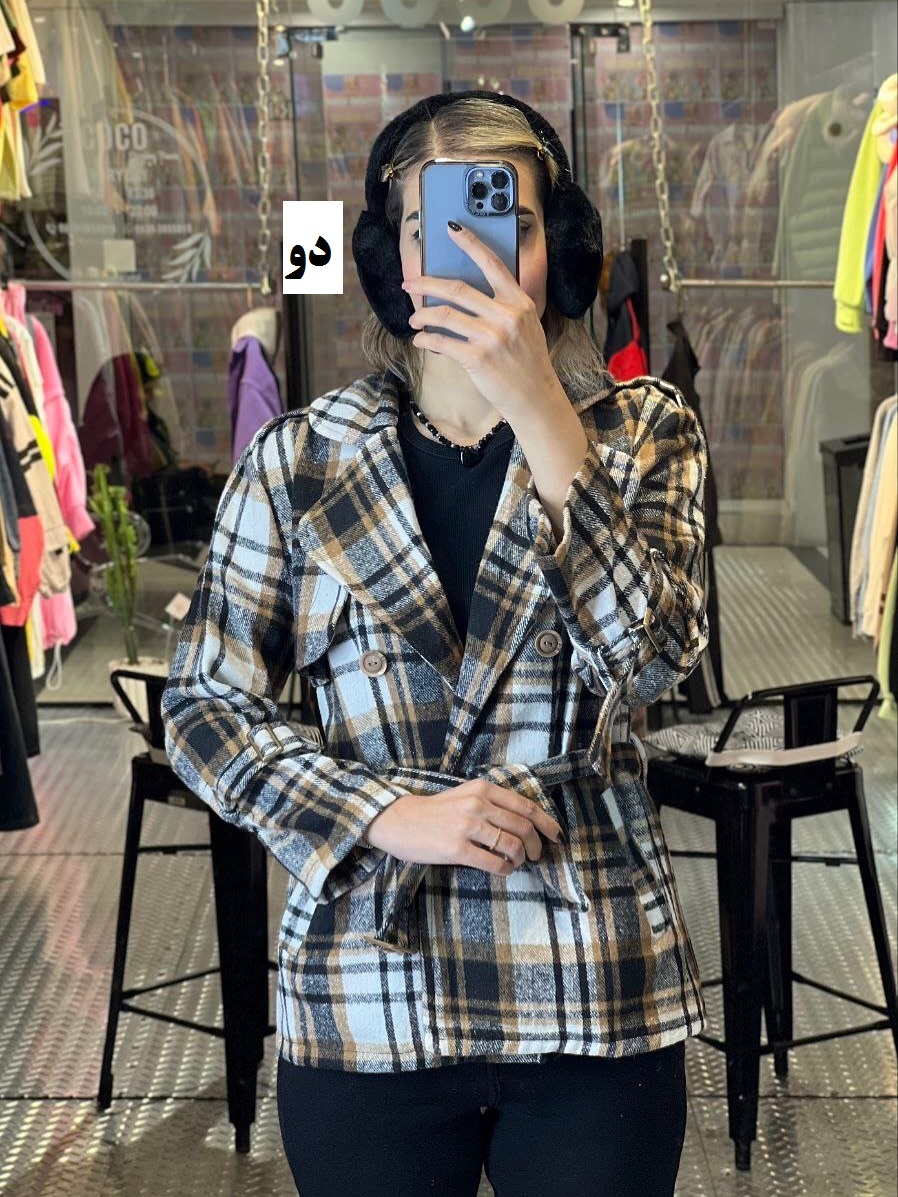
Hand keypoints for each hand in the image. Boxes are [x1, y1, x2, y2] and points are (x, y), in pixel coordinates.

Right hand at [364, 779, 563, 876]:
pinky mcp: (457, 849)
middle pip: (524, 827)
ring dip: (520, 859)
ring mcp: (467, 826)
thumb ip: (492, 803)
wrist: (399, 821)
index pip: (526, 806)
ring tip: (515, 863)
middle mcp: (478, 804)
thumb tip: (525, 823)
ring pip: (512, 845)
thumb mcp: (466, 795)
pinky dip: (505, 870)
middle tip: (536, 856)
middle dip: (536, 845)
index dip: (547, 823)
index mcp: (483, 789)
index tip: (556, 836)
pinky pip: (494, 863)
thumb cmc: (435, 811)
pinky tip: (503, 871)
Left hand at [402, 223, 565, 423]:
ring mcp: (491, 337)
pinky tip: (421, 340)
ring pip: (444, 315)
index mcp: (520, 303)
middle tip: (409, 285)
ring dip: (422, 316)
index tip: (451, 229)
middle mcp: (506, 316)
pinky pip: (441, 342)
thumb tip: (466, 295)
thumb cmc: (528, 363)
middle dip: (426, 284)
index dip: (470, 244)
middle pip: (457, 289)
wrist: (535, 398)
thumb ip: (505, 308)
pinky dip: (426, 340)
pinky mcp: (477, 359)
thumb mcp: (527, 327)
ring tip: (413, 320)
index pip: (492, 264)